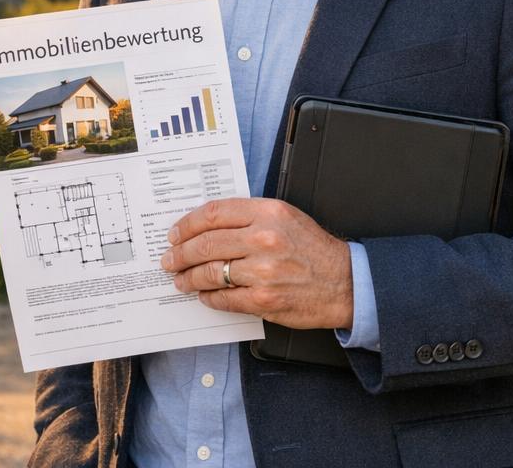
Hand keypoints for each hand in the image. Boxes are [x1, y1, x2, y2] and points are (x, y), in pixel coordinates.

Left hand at [160, 198, 353, 329]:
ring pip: (211, 272)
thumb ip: (249, 216)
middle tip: (169, 259)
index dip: (187, 224)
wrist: (343, 281)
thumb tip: (207, 225)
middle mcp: (264, 238)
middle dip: (180, 253)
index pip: (214, 213)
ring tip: (181, 280)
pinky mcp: (264, 300)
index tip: (175, 233)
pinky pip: (225, 299)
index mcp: (267, 212)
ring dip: (189, 277)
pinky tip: (204, 295)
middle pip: (206, 243)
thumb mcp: (285, 216)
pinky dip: (209, 298)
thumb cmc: (311, 248)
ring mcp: (264, 271)